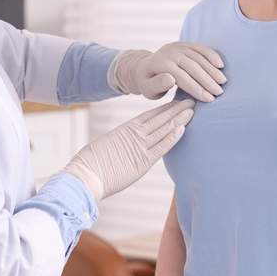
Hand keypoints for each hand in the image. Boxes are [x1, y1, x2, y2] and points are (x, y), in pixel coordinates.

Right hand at [60, 99, 194, 200]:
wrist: (85, 176)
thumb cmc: (90, 164)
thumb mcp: (106, 147)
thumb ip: (119, 145)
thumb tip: (123, 148)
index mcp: (125, 129)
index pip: (150, 115)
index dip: (164, 108)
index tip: (176, 102)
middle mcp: (134, 134)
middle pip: (160, 118)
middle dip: (176, 109)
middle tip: (190, 100)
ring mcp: (139, 146)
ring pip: (164, 128)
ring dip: (179, 119)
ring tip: (192, 109)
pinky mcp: (142, 161)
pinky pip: (162, 146)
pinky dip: (173, 137)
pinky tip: (183, 129)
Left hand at [112, 43, 225, 101]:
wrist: (145, 67)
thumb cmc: (147, 82)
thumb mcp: (147, 89)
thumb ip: (157, 85)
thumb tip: (170, 79)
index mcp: (159, 63)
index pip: (182, 77)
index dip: (197, 88)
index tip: (209, 99)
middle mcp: (170, 52)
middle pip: (193, 66)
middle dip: (207, 80)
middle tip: (219, 92)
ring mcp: (178, 46)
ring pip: (199, 57)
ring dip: (212, 69)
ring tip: (222, 82)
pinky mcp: (185, 44)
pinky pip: (201, 48)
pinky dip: (212, 55)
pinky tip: (220, 65)